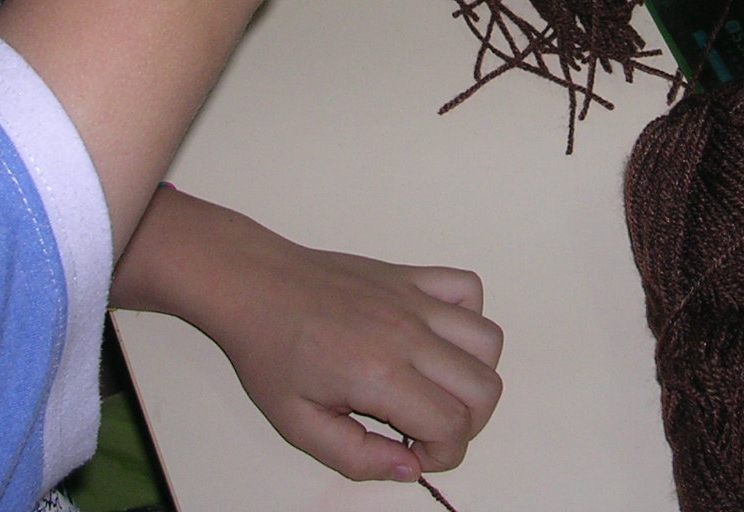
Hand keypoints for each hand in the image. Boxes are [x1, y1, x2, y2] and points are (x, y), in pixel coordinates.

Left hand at [112, 190, 502, 482]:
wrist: (254, 286)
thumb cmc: (269, 352)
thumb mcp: (298, 425)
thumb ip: (356, 458)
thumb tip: (409, 468)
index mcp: (379, 374)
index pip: (452, 425)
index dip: (443, 455)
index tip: (410, 453)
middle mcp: (408, 333)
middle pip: (485, 387)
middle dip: (467, 423)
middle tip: (427, 427)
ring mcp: (414, 299)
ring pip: (489, 340)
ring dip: (475, 374)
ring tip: (436, 385)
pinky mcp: (411, 276)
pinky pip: (469, 288)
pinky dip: (468, 317)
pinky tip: (436, 338)